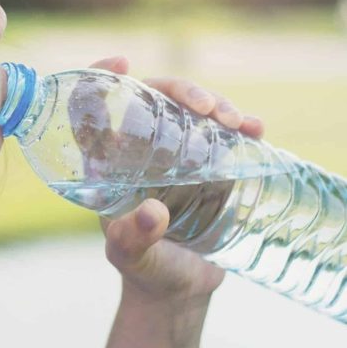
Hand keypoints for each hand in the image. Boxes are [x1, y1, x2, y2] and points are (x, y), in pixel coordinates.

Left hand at [89, 56, 263, 300]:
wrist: (180, 285)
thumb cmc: (145, 267)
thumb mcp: (132, 255)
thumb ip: (134, 239)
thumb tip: (150, 214)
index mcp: (108, 161)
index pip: (94, 108)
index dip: (100, 77)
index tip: (122, 61)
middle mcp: (139, 148)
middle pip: (152, 98)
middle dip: (178, 89)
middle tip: (204, 104)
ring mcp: (176, 152)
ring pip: (189, 109)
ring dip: (214, 103)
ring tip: (235, 119)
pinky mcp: (208, 162)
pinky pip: (222, 133)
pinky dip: (240, 125)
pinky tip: (255, 129)